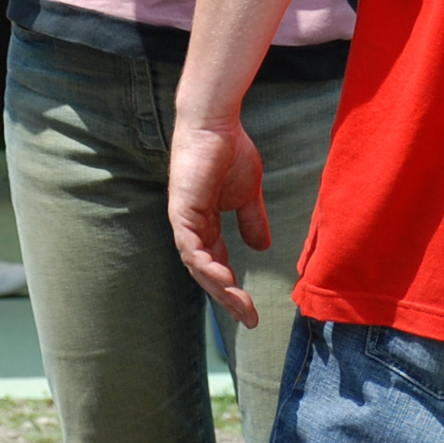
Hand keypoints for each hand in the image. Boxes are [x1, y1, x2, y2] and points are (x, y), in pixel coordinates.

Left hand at [168, 116, 269, 327]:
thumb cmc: (230, 151)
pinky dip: (206, 266)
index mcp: (204, 225)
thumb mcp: (248, 194)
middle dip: (227, 297)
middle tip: (249, 318)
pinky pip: (191, 248)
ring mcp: (183, 222)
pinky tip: (225, 279)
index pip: (216, 265)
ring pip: (198, 267)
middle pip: (206, 273)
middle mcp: (190, 228)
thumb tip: (262, 247)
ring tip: (241, 305)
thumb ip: (252, 220)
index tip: (251, 309)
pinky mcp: (181, 213)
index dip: (233, 288)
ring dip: (220, 288)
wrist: (217, 124)